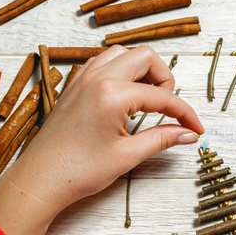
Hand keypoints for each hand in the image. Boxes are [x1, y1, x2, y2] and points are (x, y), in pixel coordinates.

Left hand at [0, 45, 203, 234]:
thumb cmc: (77, 171)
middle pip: (145, 57)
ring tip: (149, 100)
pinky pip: (102, 63)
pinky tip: (125, 97)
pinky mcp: (74, 85)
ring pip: (123, 54)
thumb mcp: (127, 156)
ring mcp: (83, 78)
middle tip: (169, 109)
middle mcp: (97, 77)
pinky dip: (120, 72)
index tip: (195, 128)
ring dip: (142, 71)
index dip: (184, 113)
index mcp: (112, 93)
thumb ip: (162, 138)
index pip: (162, 96)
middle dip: (165, 80)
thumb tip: (187, 133)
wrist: (40, 180)